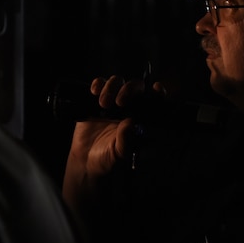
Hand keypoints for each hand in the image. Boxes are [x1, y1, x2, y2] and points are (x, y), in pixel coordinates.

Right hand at [62, 75, 164, 213]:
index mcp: (140, 119)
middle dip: (129, 90)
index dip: (157, 93)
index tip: (157, 88)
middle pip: (135, 87)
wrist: (86, 160)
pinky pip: (99, 84)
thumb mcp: (118, 154)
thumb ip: (126, 140)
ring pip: (118, 82)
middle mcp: (129, 107)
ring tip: (103, 103)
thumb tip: (131, 123)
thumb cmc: (108, 158)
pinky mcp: (95, 100)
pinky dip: (98, 84)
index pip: (153, 101)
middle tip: (119, 102)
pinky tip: (94, 92)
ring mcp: (113, 102)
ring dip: (111, 88)